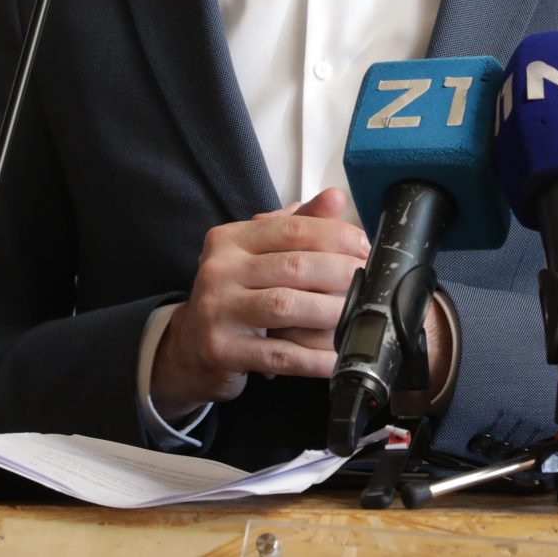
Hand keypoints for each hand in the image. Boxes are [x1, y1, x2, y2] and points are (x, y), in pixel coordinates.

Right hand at [151, 188, 368, 419]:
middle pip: (293, 266)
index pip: (290, 229)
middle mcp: (219, 270)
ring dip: (331, 313)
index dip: (335, 235)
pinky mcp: (221, 350)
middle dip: (340, 273)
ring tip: (359, 316)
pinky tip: (337, 359)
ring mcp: (217, 310)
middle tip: (369, 282)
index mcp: (231, 239)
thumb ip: (297, 226)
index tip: (364, 247)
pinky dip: (313, 358)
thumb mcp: (259, 255)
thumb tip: (336, 197)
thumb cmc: (235, 296)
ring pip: (286, 307)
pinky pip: (279, 354)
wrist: (188, 347)